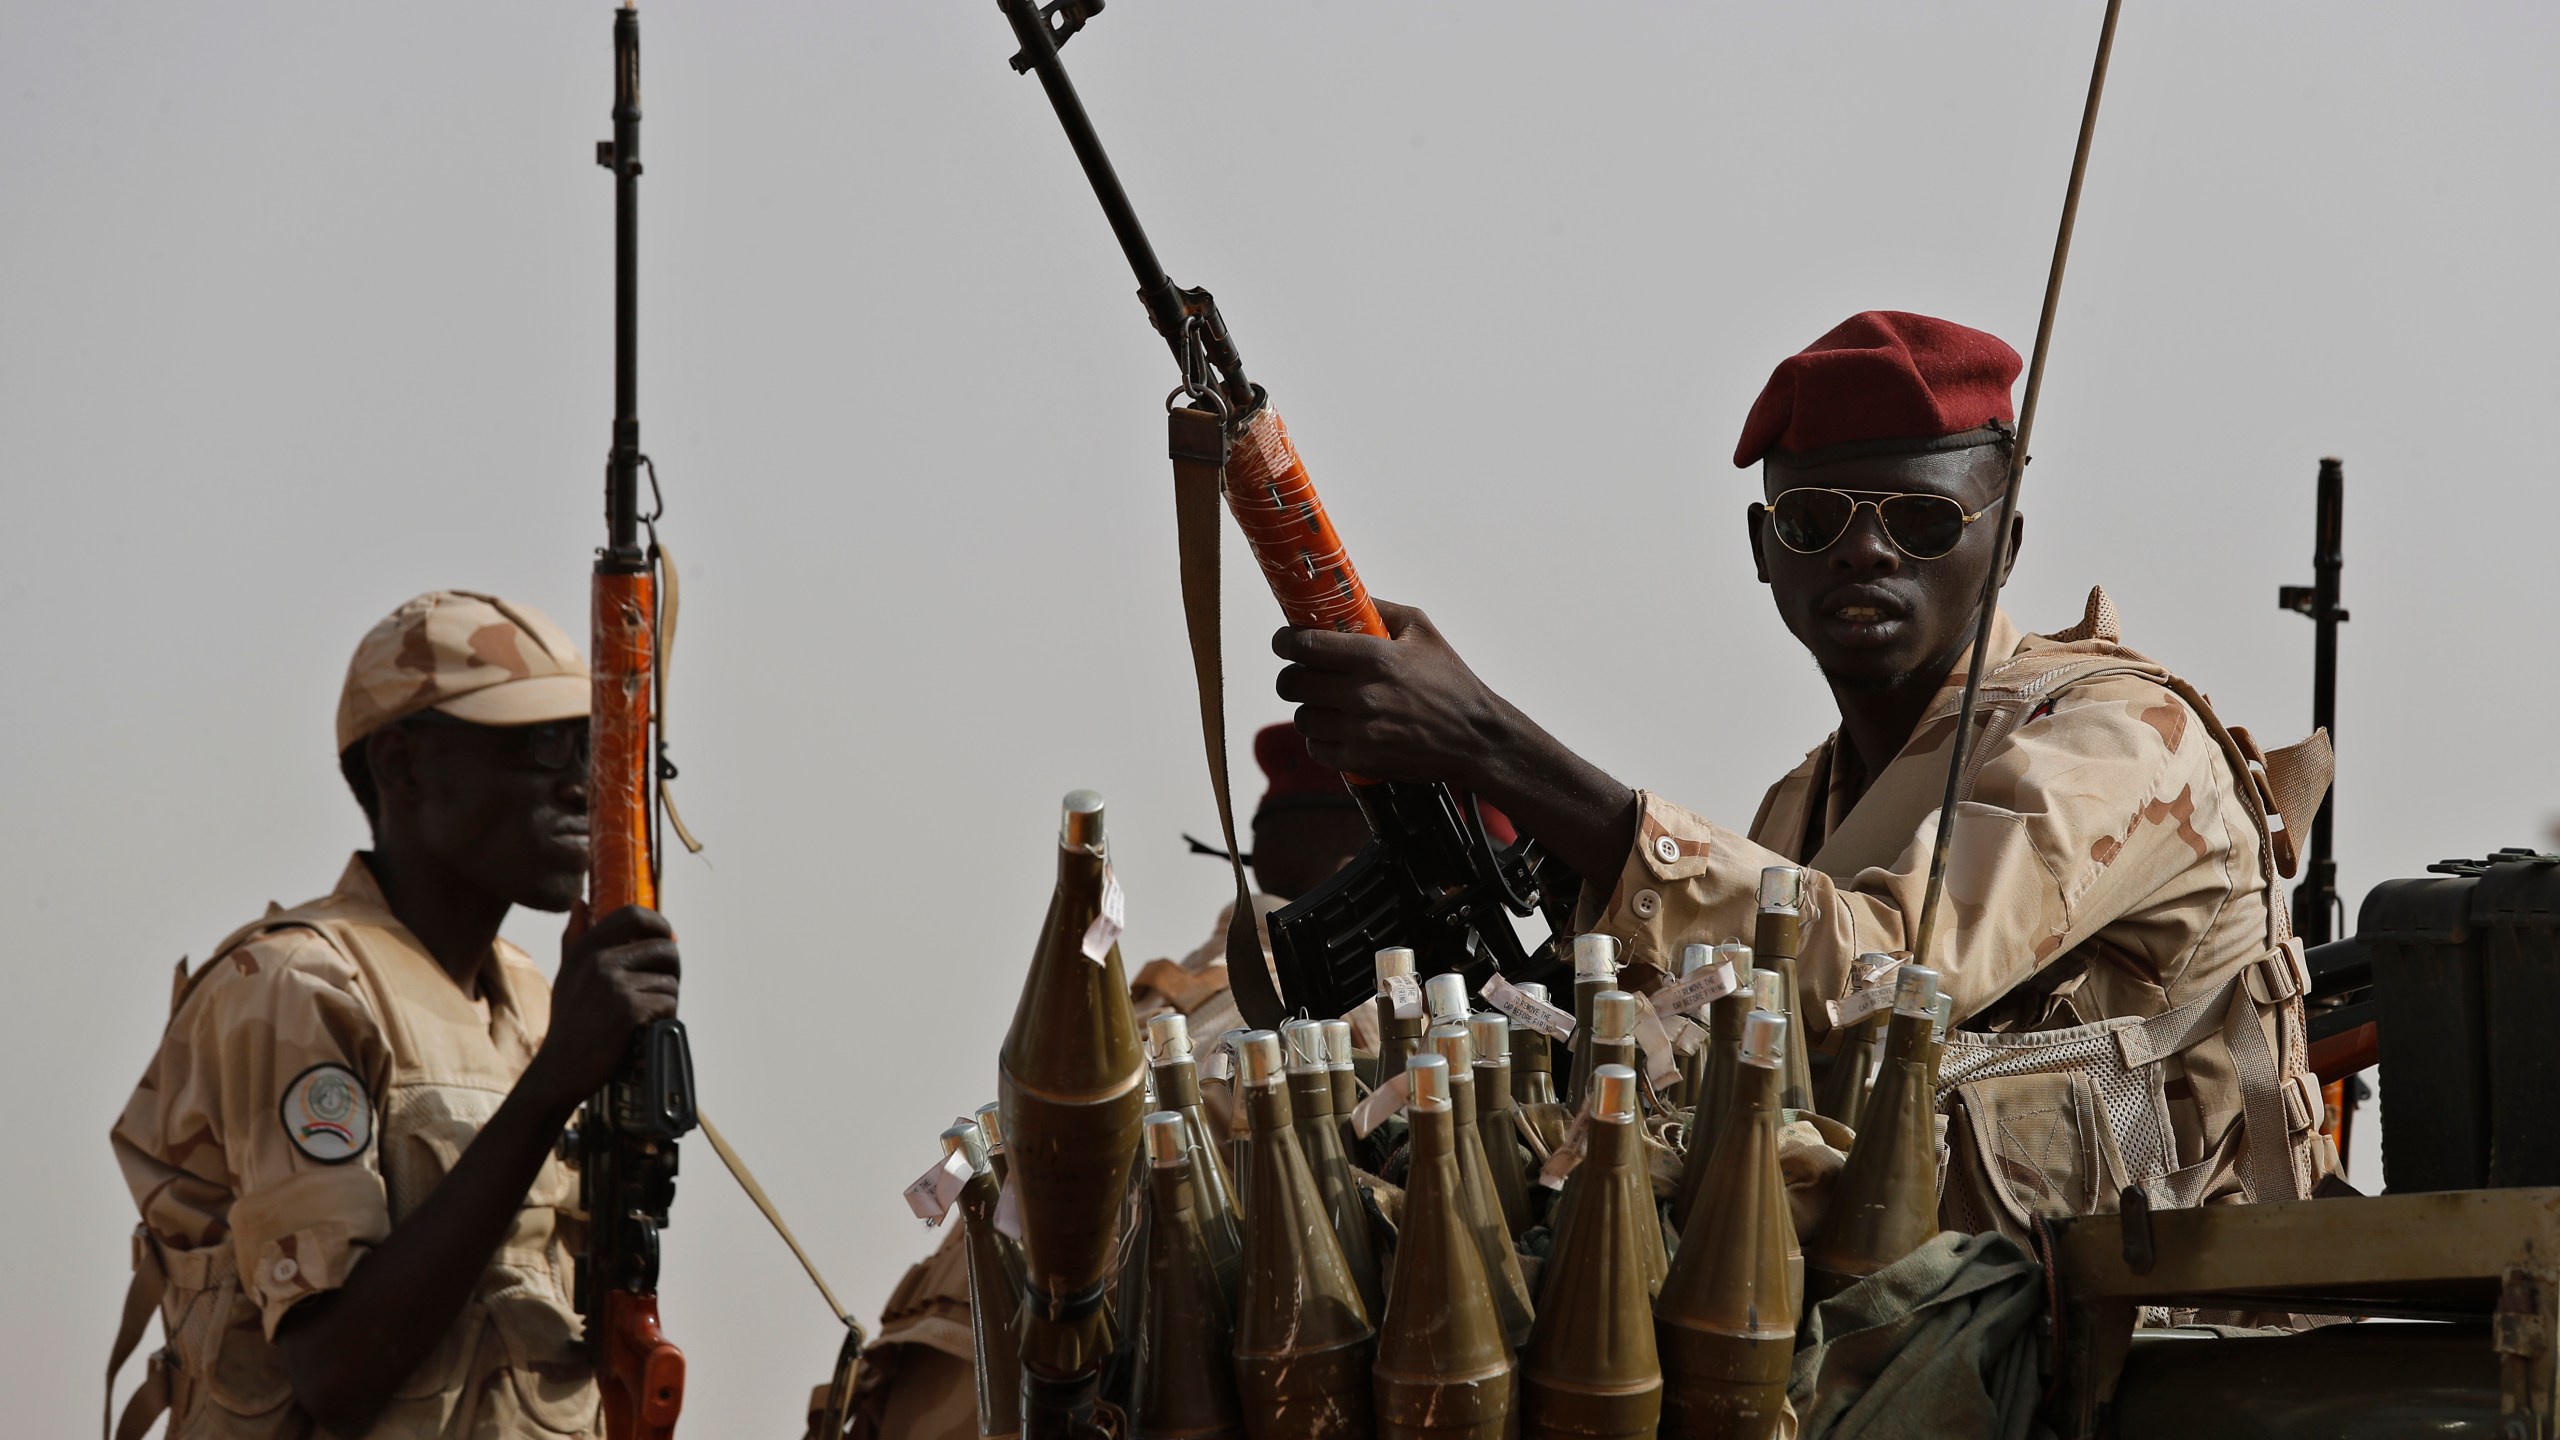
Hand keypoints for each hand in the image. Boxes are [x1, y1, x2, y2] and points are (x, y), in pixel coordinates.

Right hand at [528, 903, 679, 1115]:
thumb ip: (575, 938)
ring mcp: (614, 984)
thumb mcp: (567, 974)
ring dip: (667, 1000)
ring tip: (647, 1016)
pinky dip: (665, 1018)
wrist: (561, 1068)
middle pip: (665, 947)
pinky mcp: (629, 1009)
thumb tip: (580, 903)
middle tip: (663, 988)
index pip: (634, 914)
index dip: (660, 924)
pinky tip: (645, 1029)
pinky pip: (668, 1003)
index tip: (668, 939)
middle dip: (673, 968)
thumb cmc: (569, 1022)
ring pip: (670, 980)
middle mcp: (600, 960)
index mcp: (587, 948)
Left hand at [1272, 599, 1515, 787]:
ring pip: (1301, 717)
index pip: (1305, 645)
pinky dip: (1321, 739)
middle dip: (1292, 675)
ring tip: (1328, 703)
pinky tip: (1338, 729)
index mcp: (1375, 657)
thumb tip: (1345, 596)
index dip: (1285, 641)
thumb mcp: (1423, 631)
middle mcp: (1363, 694)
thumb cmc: (1451, 681)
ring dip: (1309, 708)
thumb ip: (1381, 609)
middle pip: (1292, 683)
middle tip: (1303, 673)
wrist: (1476, 738)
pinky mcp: (1361, 760)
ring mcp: (1360, 731)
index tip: (1284, 641)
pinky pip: (1316, 747)